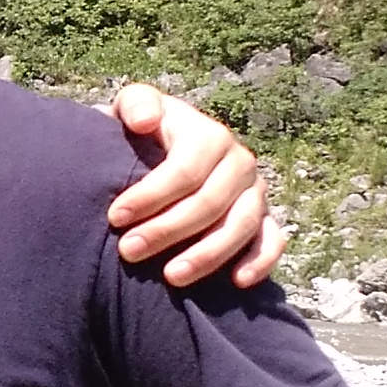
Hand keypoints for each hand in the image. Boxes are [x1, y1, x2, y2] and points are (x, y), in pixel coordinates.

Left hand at [105, 84, 286, 289]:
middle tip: (128, 251)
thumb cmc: (144, 134)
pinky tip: (237, 282)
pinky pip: (272, 241)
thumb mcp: (135, 107)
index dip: (149, 195)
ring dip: (208, 255)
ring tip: (171, 278)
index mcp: (209, 135)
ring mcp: (256, 192)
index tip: (114, 217)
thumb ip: (136, 105)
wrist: (163, 152)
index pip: (184, 170)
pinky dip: (259, 261)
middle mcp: (239, 162)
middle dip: (167, 230)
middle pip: (209, 202)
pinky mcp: (265, 219)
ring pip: (241, 226)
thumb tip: (143, 121)